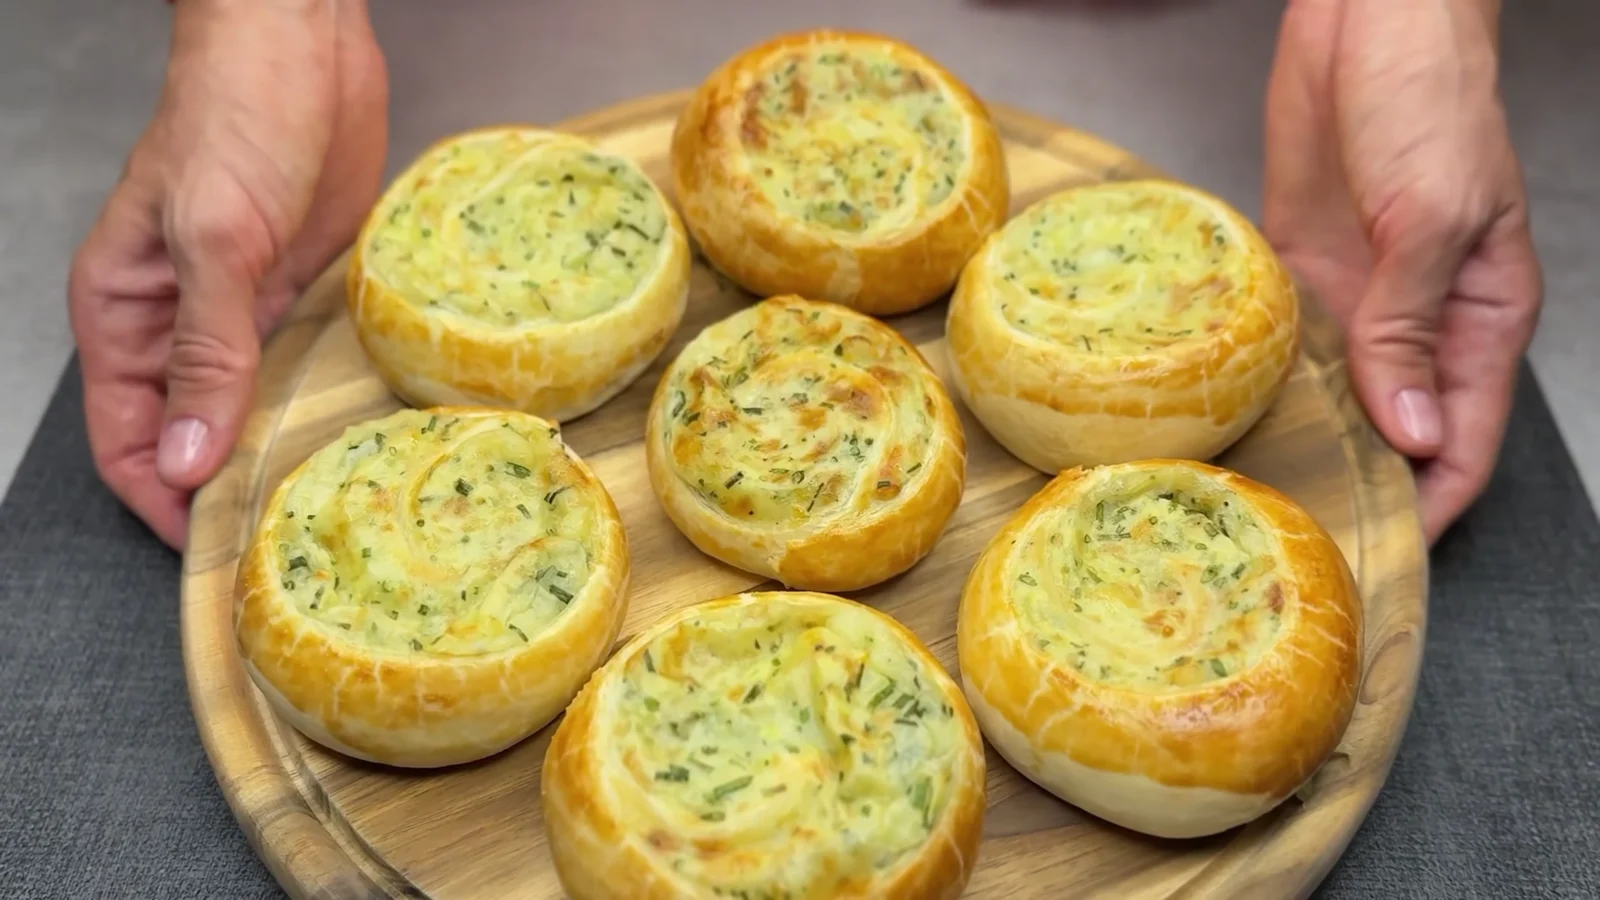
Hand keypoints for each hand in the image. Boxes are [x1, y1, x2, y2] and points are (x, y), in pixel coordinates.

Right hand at [68, 0, 386, 548]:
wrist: (305, 49)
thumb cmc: (235, 118)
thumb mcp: (213, 239)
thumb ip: (205, 351)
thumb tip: (186, 458)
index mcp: (126, 313)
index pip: (126, 438)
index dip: (159, 497)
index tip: (207, 549)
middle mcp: (182, 324)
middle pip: (190, 436)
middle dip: (224, 488)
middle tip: (285, 538)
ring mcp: (245, 311)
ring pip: (250, 409)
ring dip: (278, 450)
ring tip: (326, 505)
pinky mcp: (303, 294)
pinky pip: (304, 368)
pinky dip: (321, 404)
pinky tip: (356, 437)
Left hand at [1262, 0, 1542, 544]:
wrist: (1365, 23)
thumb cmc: (1426, 101)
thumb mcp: (1430, 218)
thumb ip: (1413, 327)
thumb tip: (1412, 433)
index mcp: (1481, 319)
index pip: (1464, 441)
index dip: (1429, 505)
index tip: (1379, 554)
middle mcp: (1419, 323)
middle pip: (1394, 433)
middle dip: (1357, 485)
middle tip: (1294, 538)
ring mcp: (1356, 301)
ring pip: (1334, 398)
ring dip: (1302, 439)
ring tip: (1248, 498)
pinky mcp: (1299, 274)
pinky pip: (1284, 347)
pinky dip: (1262, 381)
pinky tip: (1221, 418)